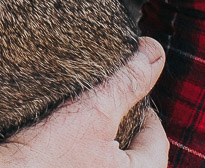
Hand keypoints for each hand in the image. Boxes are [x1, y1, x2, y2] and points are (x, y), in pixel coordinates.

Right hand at [0, 38, 167, 167]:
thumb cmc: (49, 155)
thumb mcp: (95, 110)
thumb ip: (129, 80)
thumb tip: (154, 48)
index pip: (155, 140)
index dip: (146, 110)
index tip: (131, 90)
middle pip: (128, 151)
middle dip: (117, 124)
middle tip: (101, 97)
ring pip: (101, 157)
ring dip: (92, 137)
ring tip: (76, 112)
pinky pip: (76, 161)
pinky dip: (71, 148)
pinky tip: (53, 133)